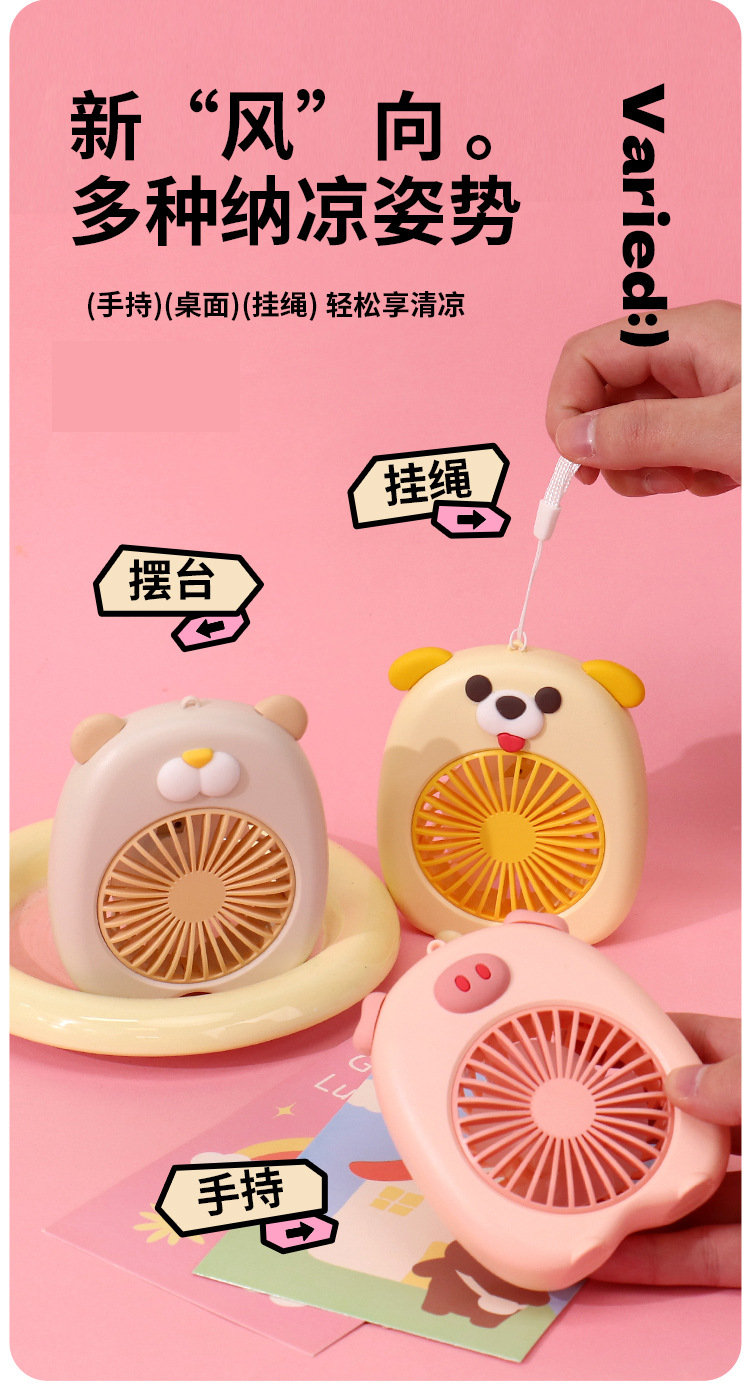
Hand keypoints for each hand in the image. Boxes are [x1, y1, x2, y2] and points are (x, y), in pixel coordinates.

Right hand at [546, 301, 739, 496]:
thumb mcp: (725, 432)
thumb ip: (646, 433)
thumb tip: (573, 440)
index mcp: (687, 337)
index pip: (589, 355)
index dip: (568, 407)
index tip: (577, 461)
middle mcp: (692, 355)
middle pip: (610, 397)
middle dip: (614, 449)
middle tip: (646, 482)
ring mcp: (710, 387)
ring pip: (640, 429)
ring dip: (649, 469)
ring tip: (690, 482)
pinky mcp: (724, 420)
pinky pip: (677, 447)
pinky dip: (686, 473)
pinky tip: (721, 478)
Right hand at [591, 1013, 739, 1287]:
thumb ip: (736, 1079)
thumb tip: (679, 1084)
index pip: (703, 1044)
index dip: (647, 1039)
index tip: (590, 1039)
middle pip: (684, 1124)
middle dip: (629, 1127)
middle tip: (566, 1125)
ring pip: (687, 1196)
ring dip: (633, 1204)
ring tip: (571, 1203)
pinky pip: (706, 1256)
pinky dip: (659, 1262)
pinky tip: (610, 1263)